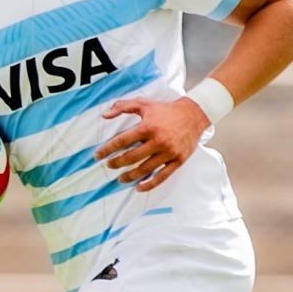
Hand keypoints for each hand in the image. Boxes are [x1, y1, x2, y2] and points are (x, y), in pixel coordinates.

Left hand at [95, 96, 209, 191]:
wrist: (194, 115)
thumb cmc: (166, 110)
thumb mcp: (144, 103)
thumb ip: (123, 106)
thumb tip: (104, 115)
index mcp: (148, 127)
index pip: (122, 141)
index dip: (108, 149)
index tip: (98, 155)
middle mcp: (158, 141)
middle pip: (131, 157)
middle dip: (117, 163)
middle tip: (109, 166)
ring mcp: (168, 153)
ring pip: (144, 169)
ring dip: (129, 176)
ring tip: (120, 179)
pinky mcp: (177, 161)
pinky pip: (162, 176)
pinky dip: (149, 184)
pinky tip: (139, 187)